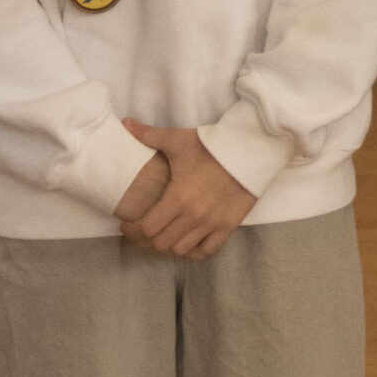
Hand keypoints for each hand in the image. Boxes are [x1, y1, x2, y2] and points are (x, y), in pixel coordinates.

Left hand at [119, 121, 255, 258]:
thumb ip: (149, 135)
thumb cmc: (212, 146)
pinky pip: (207, 251)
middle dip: (145, 240)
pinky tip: (187, 244)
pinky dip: (193, 252)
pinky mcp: (228, 226)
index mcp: (178, 197)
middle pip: (160, 243)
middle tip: (140, 231)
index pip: (147, 228)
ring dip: (167, 246)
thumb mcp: (178, 140)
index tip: (126, 225)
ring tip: (162, 236)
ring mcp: (212, 224)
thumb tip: (125, 123)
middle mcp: (194, 216)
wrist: (250, 149)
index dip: (132, 231)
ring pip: (181, 250)